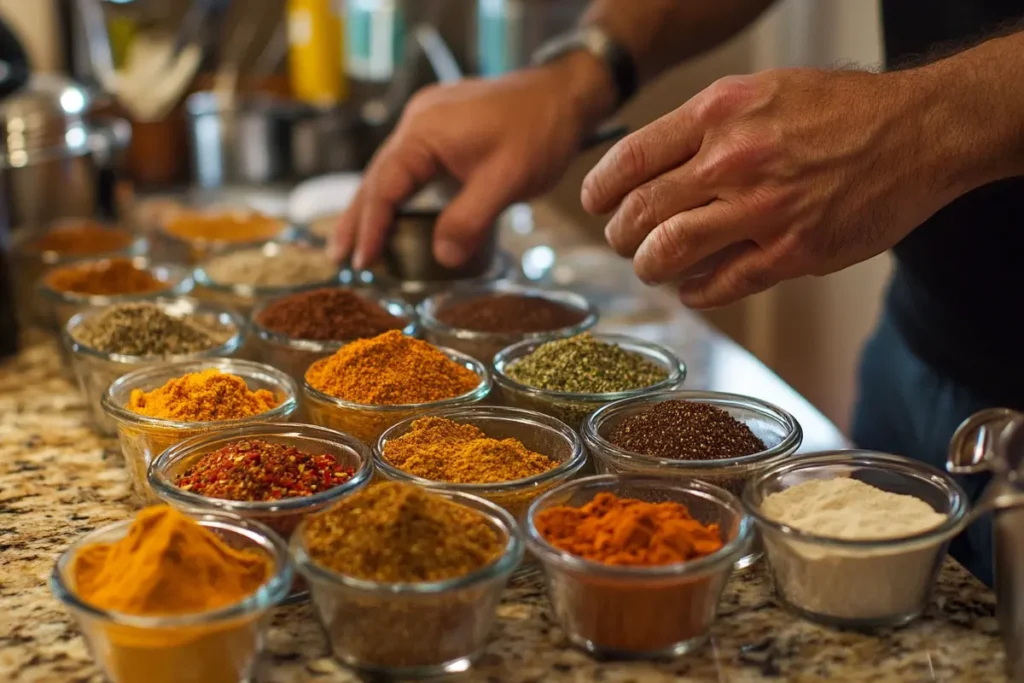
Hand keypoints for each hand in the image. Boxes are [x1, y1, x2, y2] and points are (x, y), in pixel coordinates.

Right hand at [335, 53, 614, 269]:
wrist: (565, 94)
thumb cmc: (539, 130)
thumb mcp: (506, 181)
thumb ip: (469, 220)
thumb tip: (442, 257)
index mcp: (424, 132)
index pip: (385, 186)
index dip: (371, 227)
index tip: (362, 261)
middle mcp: (418, 122)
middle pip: (377, 177)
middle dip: (356, 220)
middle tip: (339, 259)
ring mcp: (428, 122)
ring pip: (390, 171)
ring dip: (372, 208)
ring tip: (353, 245)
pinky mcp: (441, 127)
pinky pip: (408, 164)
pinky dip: (395, 193)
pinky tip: (391, 214)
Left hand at [581, 67, 957, 307]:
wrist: (917, 132)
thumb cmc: (841, 110)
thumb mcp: (762, 90)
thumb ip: (704, 125)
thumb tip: (650, 163)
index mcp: (719, 113)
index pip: (629, 160)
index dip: (599, 190)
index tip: (594, 203)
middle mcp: (732, 160)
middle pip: (638, 213)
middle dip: (619, 235)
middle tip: (622, 240)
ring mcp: (761, 210)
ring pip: (666, 254)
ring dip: (648, 267)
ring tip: (652, 266)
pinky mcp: (791, 253)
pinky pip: (720, 285)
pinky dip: (696, 293)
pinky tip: (695, 288)